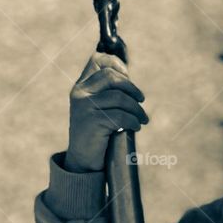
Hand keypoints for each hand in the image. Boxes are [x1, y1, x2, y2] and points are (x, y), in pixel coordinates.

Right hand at [64, 52, 149, 173]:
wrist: (83, 161)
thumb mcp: (98, 109)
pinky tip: (136, 127)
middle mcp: (80, 93)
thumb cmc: (96, 134)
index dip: (115, 63)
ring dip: (136, 108)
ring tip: (142, 119)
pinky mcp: (92, 122)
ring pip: (119, 97)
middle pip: (111, 77)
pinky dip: (133, 121)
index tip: (128, 76)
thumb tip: (131, 84)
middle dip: (132, 88)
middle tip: (141, 101)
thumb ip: (108, 94)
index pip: (96, 60)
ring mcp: (85, 107)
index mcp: (81, 86)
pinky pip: (120, 116)